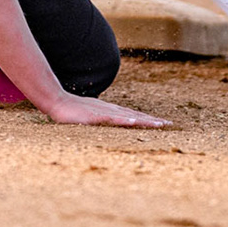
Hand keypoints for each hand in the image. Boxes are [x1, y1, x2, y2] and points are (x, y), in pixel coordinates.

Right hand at [41, 93, 171, 127]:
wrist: (57, 101)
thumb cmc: (73, 111)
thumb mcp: (91, 118)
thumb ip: (101, 121)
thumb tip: (110, 126)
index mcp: (111, 112)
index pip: (134, 116)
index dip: (149, 120)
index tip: (163, 124)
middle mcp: (111, 110)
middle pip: (136, 115)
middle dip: (153, 121)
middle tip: (170, 124)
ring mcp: (104, 112)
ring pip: (129, 117)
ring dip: (144, 121)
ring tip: (159, 125)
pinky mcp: (95, 116)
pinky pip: (112, 118)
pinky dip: (124, 120)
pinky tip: (134, 121)